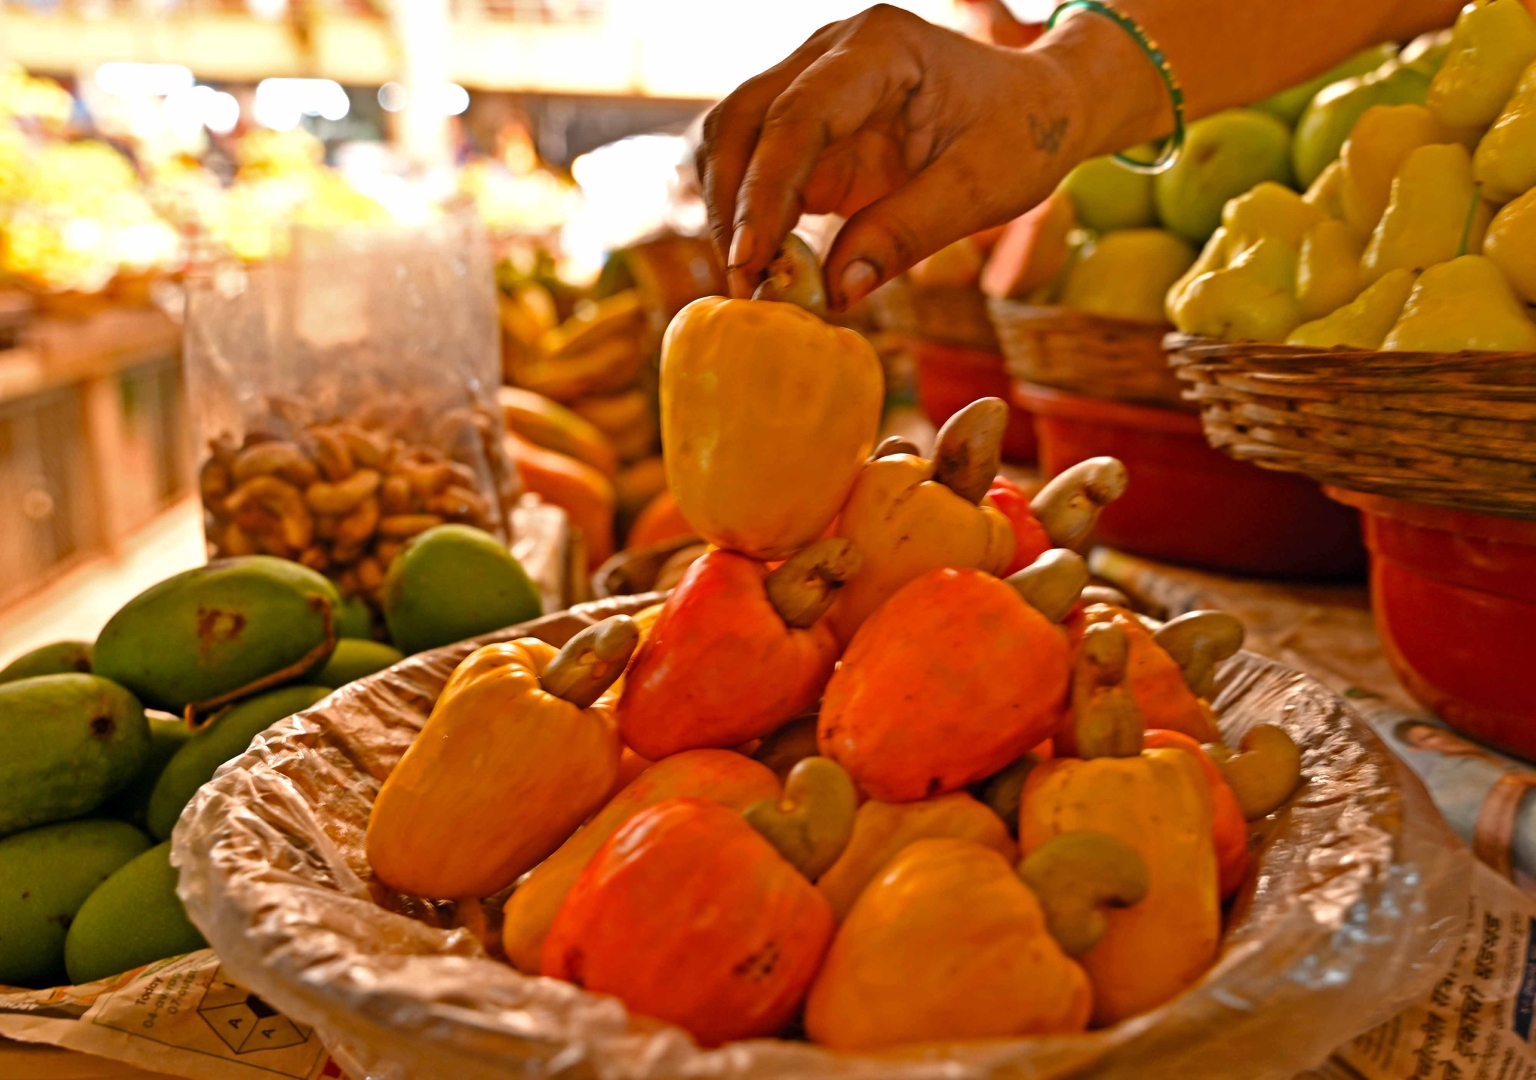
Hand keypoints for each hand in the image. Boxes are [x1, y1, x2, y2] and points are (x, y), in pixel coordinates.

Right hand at [697, 5, 1097, 309]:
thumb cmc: (1021, 137)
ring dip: (727, 213)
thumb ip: (906, 234)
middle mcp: (828, 52)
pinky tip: (764, 266)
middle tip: (745, 286)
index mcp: (878, 48)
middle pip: (740, 122)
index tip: (749, 261)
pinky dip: (747, 216)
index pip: (795, 118)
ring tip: (750, 282)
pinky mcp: (806, 125)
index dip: (762, 193)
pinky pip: (752, 166)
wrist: (1037, 107)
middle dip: (732, 208)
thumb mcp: (981, 190)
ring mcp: (809, 83)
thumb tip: (834, 292)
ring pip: (729, 140)